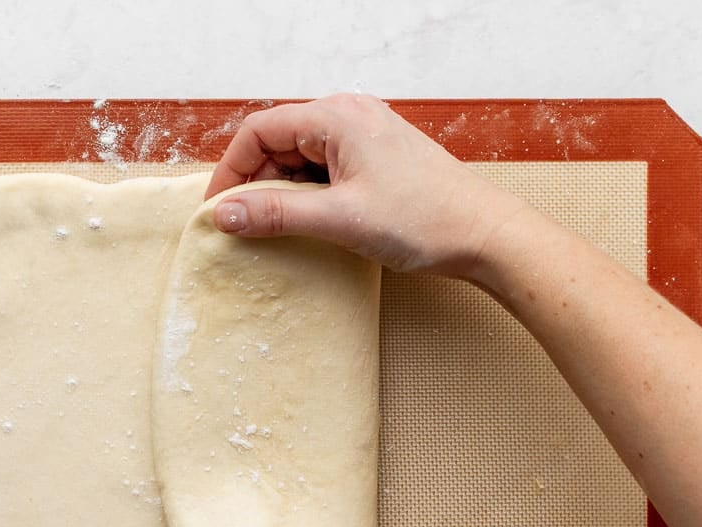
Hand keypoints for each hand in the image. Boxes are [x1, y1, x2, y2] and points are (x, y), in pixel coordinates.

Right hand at [205, 93, 528, 276]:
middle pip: (278, 142)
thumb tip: (225, 214)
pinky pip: (324, 169)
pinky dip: (307, 194)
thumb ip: (276, 214)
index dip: (231, 170)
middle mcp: (349, 116)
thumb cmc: (424, 219)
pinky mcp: (374, 159)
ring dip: (282, 193)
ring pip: (299, 159)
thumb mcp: (339, 219)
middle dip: (256, 184)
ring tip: (278, 230)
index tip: (218, 209)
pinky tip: (309, 224)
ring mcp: (364, 136)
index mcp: (337, 116)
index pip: (259, 131)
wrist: (483, 234)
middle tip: (245, 227)